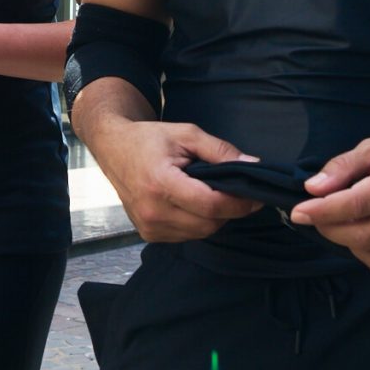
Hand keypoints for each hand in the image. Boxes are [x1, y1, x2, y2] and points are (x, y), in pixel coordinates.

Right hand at [80, 116, 259, 242]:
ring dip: (213, 218)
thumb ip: (221, 151)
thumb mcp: (187, 134)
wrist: (113, 148)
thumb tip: (253, 165)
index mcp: (161, 184)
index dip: (239, 203)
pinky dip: (197, 223)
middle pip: (209, 224)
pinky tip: (192, 204)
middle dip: (229, 210)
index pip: (211, 205)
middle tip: (236, 192)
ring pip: (200, 233)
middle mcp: (152, 211)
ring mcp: (149, 226)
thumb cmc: (148, 138)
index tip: (255, 196)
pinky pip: (186, 236)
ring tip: (211, 194)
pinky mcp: (148, 234)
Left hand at [289, 128, 369, 277]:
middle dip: (330, 229)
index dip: (323, 211)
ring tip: (347, 222)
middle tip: (316, 217)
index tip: (299, 212)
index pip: (356, 204)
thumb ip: (342, 167)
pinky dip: (369, 255)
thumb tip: (312, 189)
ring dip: (349, 243)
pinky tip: (368, 235)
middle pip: (362, 235)